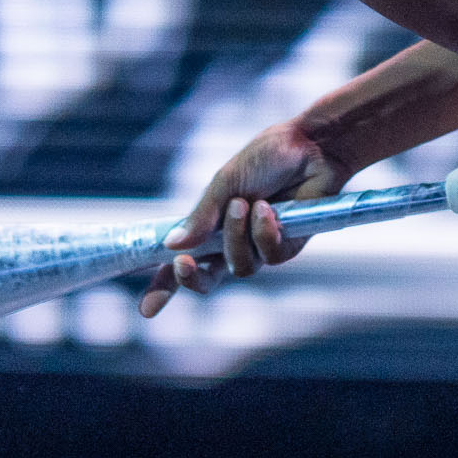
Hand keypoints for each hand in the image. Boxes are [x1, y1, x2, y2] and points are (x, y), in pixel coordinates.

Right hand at [139, 119, 347, 315]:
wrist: (311, 148)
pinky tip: (270, 211)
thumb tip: (172, 245)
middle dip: (193, 278)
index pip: (183, 260)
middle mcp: (233, 240)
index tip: (146, 309)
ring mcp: (259, 247)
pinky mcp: (286, 248)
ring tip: (247, 203)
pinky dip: (264, 232)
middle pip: (208, 279)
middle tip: (185, 264)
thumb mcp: (226, 182)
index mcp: (211, 224)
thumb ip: (202, 216)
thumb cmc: (266, 158)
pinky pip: (268, 257)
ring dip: (237, 236)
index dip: (165, 285)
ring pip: (238, 266)